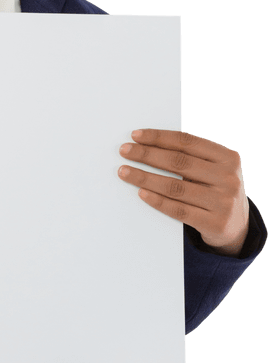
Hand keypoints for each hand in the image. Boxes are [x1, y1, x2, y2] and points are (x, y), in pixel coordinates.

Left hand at [118, 129, 249, 255]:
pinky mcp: (214, 223)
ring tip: (124, 172)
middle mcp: (228, 178)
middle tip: (125, 151)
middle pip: (179, 162)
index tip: (136, 136)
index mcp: (228, 158)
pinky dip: (156, 200)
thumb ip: (192, 157)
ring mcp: (223, 202)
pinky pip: (178, 210)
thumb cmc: (216, 191)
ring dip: (145, 178)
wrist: (239, 226)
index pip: (187, 142)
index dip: (159, 137)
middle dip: (147, 154)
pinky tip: (141, 193)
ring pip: (175, 187)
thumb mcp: (214, 170)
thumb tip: (148, 145)